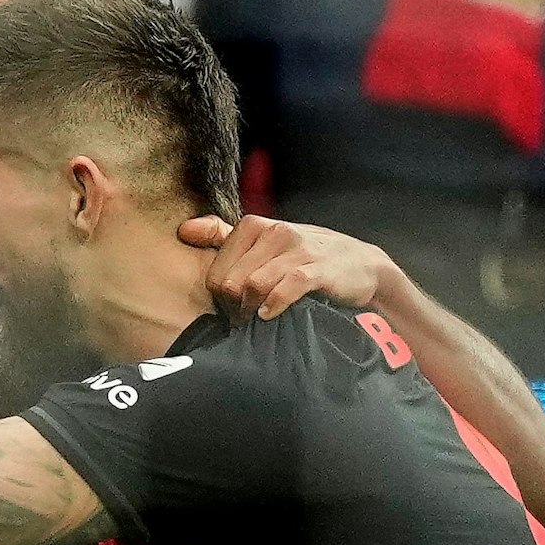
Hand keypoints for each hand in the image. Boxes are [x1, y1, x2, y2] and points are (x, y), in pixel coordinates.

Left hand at [182, 215, 391, 321]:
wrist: (360, 265)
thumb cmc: (303, 257)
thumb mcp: (264, 241)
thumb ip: (223, 235)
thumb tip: (184, 229)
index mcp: (254, 225)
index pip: (215, 270)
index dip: (219, 296)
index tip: (232, 307)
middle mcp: (274, 232)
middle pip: (231, 281)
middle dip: (234, 306)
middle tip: (244, 318)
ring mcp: (297, 249)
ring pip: (254, 285)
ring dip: (251, 310)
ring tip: (256, 318)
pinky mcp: (318, 269)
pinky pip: (286, 288)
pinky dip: (274, 305)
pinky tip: (270, 315)